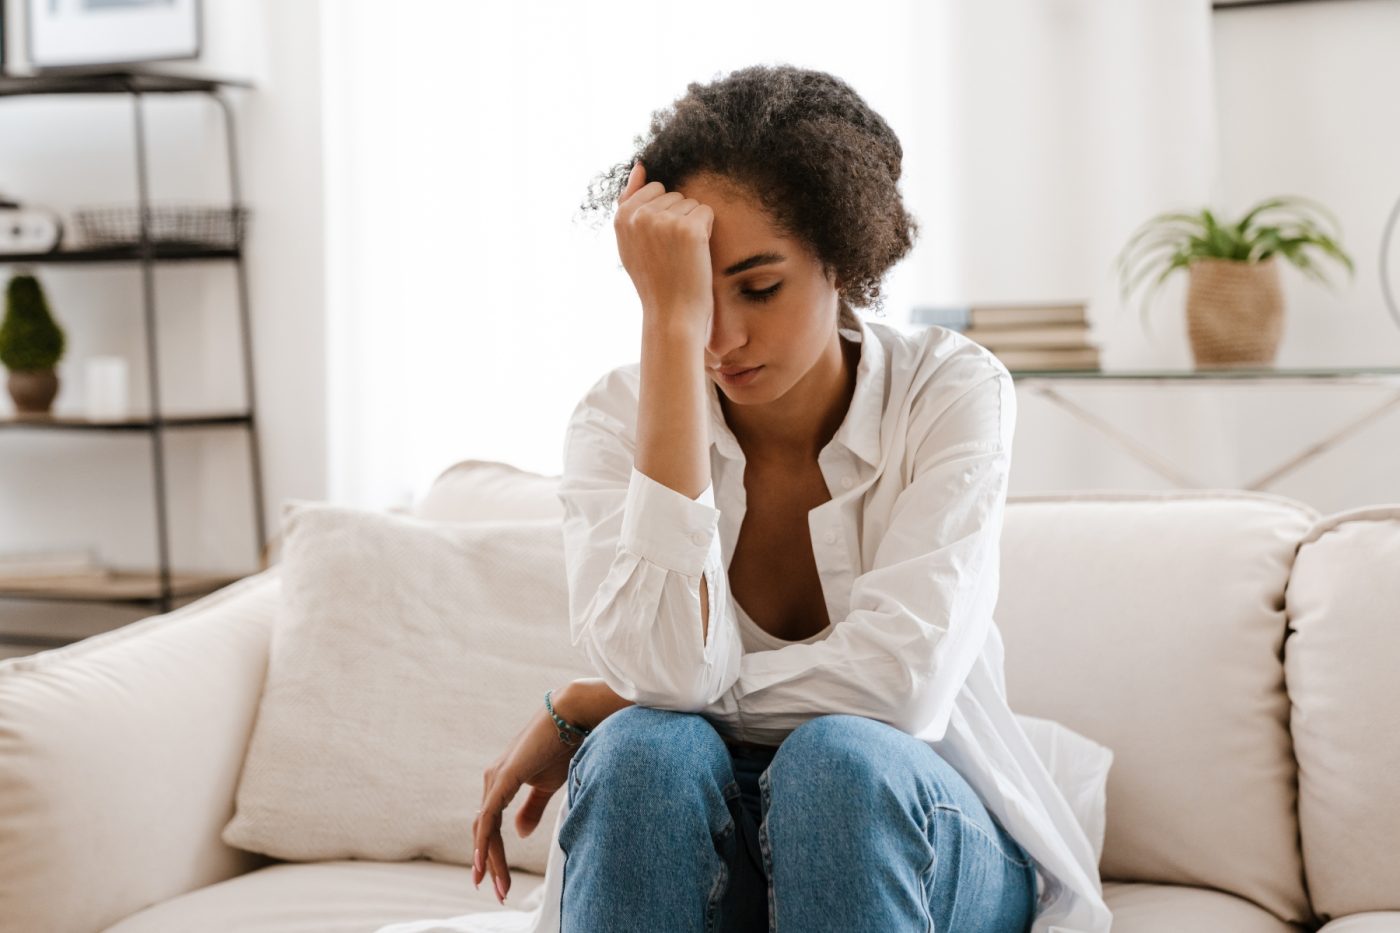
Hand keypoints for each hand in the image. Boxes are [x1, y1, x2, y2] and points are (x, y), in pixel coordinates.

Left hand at [470, 687, 580, 904]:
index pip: (492, 826)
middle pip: (484, 831)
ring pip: (484, 829)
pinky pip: (488, 817)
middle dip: (491, 863)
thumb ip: (531, 808)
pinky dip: (484, 841)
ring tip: (497, 886)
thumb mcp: (547, 785)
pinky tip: (482, 861)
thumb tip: (518, 833)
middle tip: (499, 892)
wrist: (572, 716)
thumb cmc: (563, 745)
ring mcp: (495, 778)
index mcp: (502, 782)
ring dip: (490, 859)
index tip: (501, 882)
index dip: (494, 854)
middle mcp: (493, 780)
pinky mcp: (503, 777)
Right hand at [614, 159, 714, 333]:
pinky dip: (707, 232)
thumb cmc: (655, 279)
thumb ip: (630, 202)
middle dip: (678, 221)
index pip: (655, 191)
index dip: (662, 217)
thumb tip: (640, 164)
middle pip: (674, 195)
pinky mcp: (689, 229)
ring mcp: (664, 220)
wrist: (671, 314)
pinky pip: (706, 212)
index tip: (657, 245)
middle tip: (671, 254)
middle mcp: (639, 215)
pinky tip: (695, 254)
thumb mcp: (631, 241)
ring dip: (692, 227)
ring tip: (681, 256)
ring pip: (691, 204)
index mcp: (622, 216)